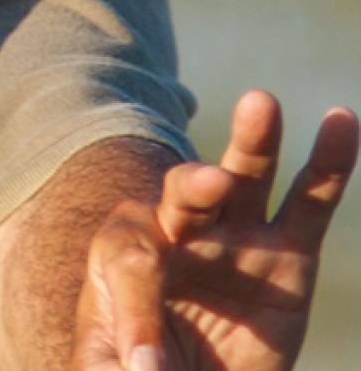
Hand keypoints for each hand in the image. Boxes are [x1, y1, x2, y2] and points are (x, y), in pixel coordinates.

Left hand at [71, 90, 358, 369]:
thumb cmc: (137, 364)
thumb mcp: (110, 367)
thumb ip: (117, 361)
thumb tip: (144, 367)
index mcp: (123, 255)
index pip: (130, 262)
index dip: (136, 312)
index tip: (144, 363)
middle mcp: (180, 231)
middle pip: (183, 195)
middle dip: (194, 186)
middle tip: (209, 184)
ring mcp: (237, 236)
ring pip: (244, 176)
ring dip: (253, 141)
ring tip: (260, 103)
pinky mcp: (291, 254)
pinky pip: (312, 200)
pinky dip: (329, 160)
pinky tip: (340, 120)